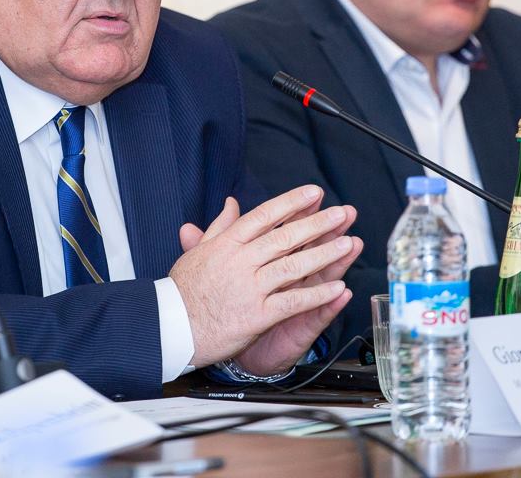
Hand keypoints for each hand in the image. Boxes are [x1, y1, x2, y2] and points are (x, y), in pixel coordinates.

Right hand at [170, 185, 359, 370]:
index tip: (314, 193)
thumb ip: (219, 226)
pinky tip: (337, 287)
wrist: (172, 328)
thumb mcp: (199, 252)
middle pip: (285, 237)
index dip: (292, 203)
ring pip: (294, 267)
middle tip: (341, 213)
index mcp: (227, 244)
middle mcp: (240, 262)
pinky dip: (317, 295)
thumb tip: (232, 203)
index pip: (265, 216)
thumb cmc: (183, 291)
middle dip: (317, 224)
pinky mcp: (257, 315)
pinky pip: (293, 302)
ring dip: (324, 255)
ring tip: (348, 244)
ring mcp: (250, 288)